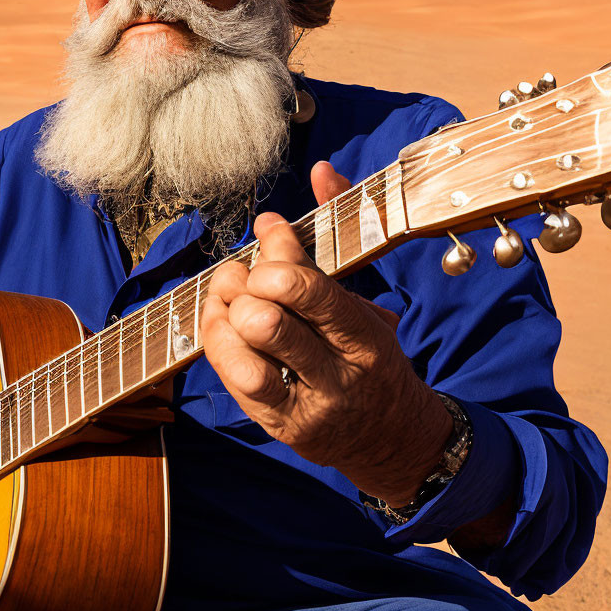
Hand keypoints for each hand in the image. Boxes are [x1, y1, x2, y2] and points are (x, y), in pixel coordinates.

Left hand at [201, 162, 452, 505]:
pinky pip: (236, 382)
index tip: (267, 227)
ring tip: (227, 296)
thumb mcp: (366, 300)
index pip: (314, 292)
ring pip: (247, 358)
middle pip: (273, 323)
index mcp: (367, 340)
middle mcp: (338, 377)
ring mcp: (306, 406)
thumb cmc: (371, 357)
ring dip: (224, 316)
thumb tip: (321, 170)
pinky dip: (218, 343)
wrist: (392, 439)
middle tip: (244, 272)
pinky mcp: (279, 425)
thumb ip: (338, 236)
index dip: (279, 252)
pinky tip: (221, 323)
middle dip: (247, 285)